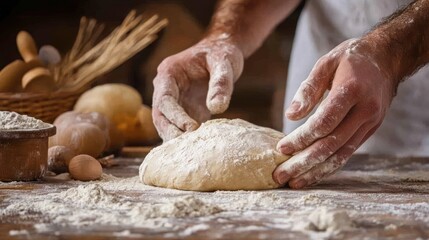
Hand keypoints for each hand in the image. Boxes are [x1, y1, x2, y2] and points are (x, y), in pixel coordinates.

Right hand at [152, 38, 243, 140]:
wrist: (222, 51)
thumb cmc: (221, 53)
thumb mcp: (224, 63)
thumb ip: (221, 84)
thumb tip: (217, 108)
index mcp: (169, 73)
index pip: (165, 98)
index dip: (174, 115)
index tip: (191, 128)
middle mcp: (166, 88)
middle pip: (160, 115)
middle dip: (171, 131)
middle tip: (186, 148)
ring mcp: (175, 101)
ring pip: (167, 124)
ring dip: (176, 138)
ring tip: (190, 153)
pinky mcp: (185, 111)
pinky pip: (180, 127)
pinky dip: (186, 138)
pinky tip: (196, 150)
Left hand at [274, 39, 397, 187]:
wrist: (387, 59)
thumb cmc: (351, 58)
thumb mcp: (326, 63)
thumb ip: (308, 89)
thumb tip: (291, 115)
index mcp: (352, 91)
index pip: (324, 122)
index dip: (301, 138)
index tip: (281, 148)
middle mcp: (364, 111)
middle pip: (331, 144)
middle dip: (303, 162)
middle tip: (280, 174)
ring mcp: (369, 123)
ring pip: (340, 154)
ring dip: (315, 171)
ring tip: (293, 182)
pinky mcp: (369, 130)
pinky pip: (348, 152)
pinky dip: (330, 166)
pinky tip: (313, 175)